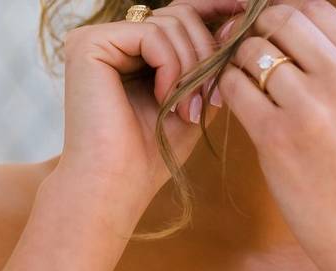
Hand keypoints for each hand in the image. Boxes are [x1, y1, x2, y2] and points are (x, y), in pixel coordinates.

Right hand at [54, 0, 242, 209]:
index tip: (247, 10)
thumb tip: (237, 26)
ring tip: (186, 110)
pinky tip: (163, 99)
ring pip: (170, 22)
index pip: (180, 15)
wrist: (115, 186)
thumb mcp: (191, 103)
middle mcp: (111, 40)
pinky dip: (170, 67)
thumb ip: (207, 66)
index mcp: (131, 52)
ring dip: (191, 68)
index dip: (215, 9)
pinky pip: (151, 34)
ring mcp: (97, 39)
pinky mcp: (88, 44)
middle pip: (179, 14)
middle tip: (212, 98)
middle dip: (207, 53)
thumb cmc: (150, 157)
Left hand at [215, 0, 335, 261]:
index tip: (268, 30)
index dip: (282, 13)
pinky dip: (227, 89)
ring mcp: (309, 107)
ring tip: (240, 81)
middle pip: (280, 20)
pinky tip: (233, 102)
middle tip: (241, 49)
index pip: (314, 8)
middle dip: (255, 30)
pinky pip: (235, 88)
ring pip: (252, 52)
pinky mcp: (276, 137)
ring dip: (238, 62)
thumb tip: (295, 34)